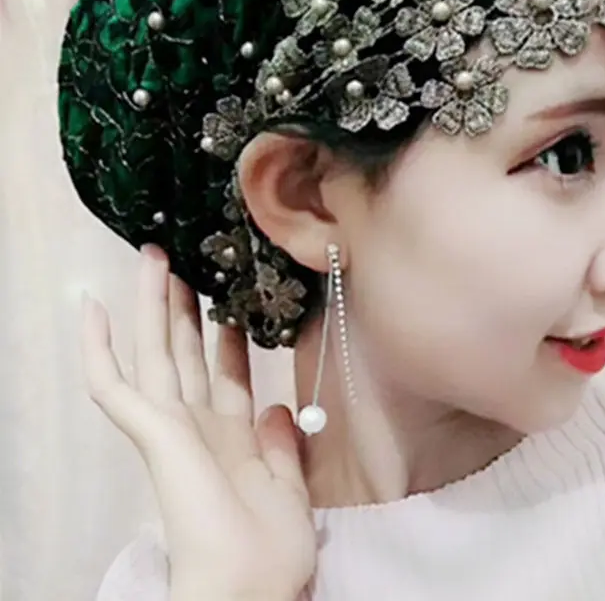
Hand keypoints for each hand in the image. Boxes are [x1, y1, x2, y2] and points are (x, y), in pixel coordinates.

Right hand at [81, 245, 315, 600]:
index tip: (233, 300)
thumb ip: (279, 446)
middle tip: (183, 261)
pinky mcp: (151, 433)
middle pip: (186, 352)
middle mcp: (198, 425)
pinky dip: (99, 348)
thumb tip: (273, 406)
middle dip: (184, 307)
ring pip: (153, 352)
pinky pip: (114, 386)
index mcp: (231, 437)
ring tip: (154, 259)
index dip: (227, 335)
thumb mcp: (289, 489)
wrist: (250, 587)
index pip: (226, 372)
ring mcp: (171, 426)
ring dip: (150, 305)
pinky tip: (93, 309)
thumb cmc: (271, 550)